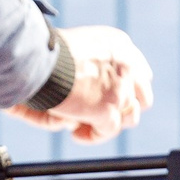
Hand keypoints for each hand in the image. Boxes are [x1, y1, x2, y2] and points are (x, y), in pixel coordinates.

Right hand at [6, 25, 152, 142]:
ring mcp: (120, 89)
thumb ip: (94, 58)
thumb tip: (94, 81)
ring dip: (109, 123)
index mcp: (120, 45)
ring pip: (129, 117)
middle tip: (102, 112)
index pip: (139, 71)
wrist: (38, 59)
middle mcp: (127, 65)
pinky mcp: (108, 110)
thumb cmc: (47, 51)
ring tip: (87, 125)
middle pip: (142, 95)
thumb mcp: (79, 43)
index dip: (127, 87)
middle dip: (124, 106)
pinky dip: (92, 136)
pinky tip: (77, 135)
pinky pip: (107, 131)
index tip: (110, 96)